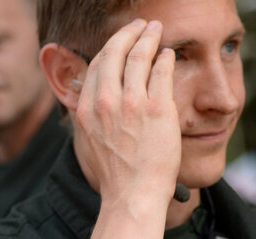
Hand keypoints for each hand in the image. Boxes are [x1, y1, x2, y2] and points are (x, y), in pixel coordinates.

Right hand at [73, 19, 180, 205]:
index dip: (110, 48)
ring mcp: (132, 105)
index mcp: (87, 109)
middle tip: (139, 26)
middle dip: (128, 34)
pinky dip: (164, 58)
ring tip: (156, 30)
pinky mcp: (157, 109)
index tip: (120, 42)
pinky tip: (168, 54)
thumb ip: (90, 116)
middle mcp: (106, 102)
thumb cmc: (115, 173)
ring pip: (139, 56)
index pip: (96, 66)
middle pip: (115, 53)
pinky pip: (161, 72)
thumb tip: (91, 101)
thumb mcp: (89, 140)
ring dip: (148, 38)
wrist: (132, 194)